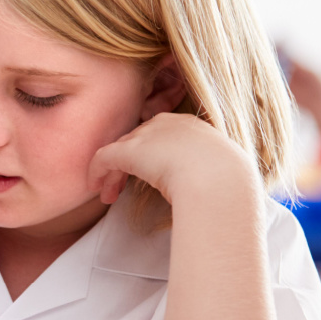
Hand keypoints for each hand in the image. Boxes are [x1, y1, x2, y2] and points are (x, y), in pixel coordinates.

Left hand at [87, 112, 259, 206]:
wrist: (218, 180)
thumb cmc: (224, 183)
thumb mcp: (218, 171)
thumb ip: (204, 172)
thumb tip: (203, 187)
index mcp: (190, 127)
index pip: (159, 135)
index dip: (148, 155)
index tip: (149, 176)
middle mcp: (166, 124)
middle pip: (137, 141)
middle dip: (127, 164)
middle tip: (121, 188)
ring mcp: (147, 136)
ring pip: (120, 151)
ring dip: (112, 174)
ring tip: (108, 195)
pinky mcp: (129, 151)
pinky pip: (104, 158)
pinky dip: (97, 172)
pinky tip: (95, 189)